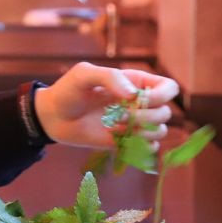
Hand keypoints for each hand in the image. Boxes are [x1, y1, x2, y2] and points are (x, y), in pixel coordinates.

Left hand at [34, 62, 177, 149]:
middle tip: (119, 116)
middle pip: (165, 112)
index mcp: (134, 82)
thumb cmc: (68, 90)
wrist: (53, 116)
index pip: (168, 88)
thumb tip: (134, 96)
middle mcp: (138, 103)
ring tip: (118, 129)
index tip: (140, 100)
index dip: (162, 95)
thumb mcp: (84, 74)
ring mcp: (133, 123)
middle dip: (146, 117)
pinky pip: (149, 148)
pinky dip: (140, 147)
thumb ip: (110, 77)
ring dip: (144, 133)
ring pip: (160, 131)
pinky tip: (122, 141)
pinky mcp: (125, 141)